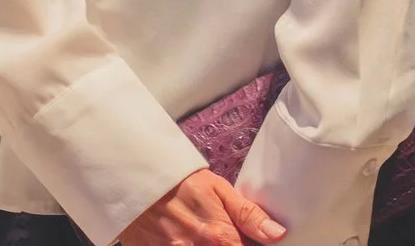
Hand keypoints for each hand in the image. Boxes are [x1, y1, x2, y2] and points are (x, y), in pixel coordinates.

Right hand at [120, 170, 286, 245]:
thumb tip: (277, 234)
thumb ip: (248, 214)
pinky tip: (184, 237)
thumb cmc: (182, 181)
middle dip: (225, 245)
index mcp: (218, 237)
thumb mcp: (219, 189)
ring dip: (204, 245)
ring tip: (200, 233)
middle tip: (216, 234)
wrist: (137, 176)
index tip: (243, 240)